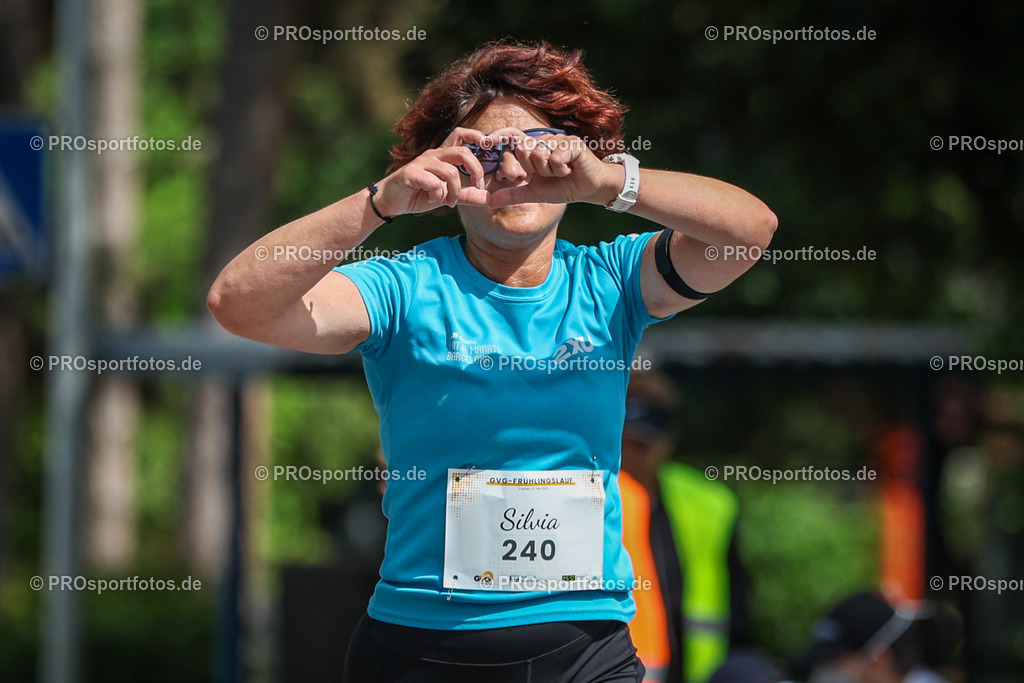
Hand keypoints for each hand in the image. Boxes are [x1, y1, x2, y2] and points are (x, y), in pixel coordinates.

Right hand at [371, 127, 491, 216]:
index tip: (489, 147)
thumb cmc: (417, 194)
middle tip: (478, 185)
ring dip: (455, 191)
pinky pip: (434, 183)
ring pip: (450, 172)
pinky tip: (431, 200)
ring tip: (449, 202)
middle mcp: (433, 155)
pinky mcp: (411, 174)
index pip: (461, 135)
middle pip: (462, 152)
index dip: (476, 136)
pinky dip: (437, 195)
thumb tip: (487, 197)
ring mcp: (422, 163)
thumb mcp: (446, 196)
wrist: (389, 202)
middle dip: (476, 170)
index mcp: (442, 156)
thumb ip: (465, 196)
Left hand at [480, 128, 622, 207]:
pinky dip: (561, 170)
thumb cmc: (562, 188)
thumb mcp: (534, 193)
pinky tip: (570, 170)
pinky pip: (555, 157)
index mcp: (534, 149)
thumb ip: (513, 195)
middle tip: (549, 174)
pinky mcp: (572, 143)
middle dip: (535, 169)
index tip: (484, 141)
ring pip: (540, 155)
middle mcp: (544, 140)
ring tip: (561, 172)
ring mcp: (559, 139)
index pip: (513, 136)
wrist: (588, 189)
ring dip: (550, 171)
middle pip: (525, 150)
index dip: (500, 135)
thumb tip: (489, 202)